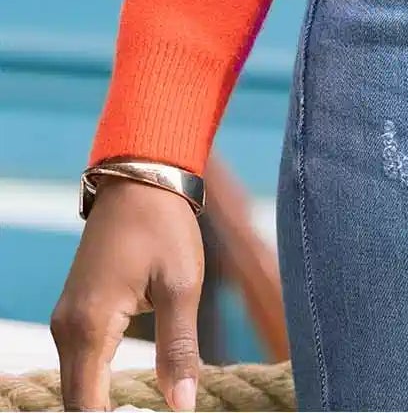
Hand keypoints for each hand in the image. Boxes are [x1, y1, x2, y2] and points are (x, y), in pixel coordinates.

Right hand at [50, 176, 204, 410]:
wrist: (140, 178)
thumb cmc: (163, 225)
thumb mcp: (181, 285)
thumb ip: (178, 348)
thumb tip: (181, 404)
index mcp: (90, 325)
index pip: (88, 407)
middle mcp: (67, 328)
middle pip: (76, 403)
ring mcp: (66, 320)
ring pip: (75, 386)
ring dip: (101, 407)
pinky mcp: (74, 314)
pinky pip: (79, 365)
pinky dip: (97, 386)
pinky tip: (124, 399)